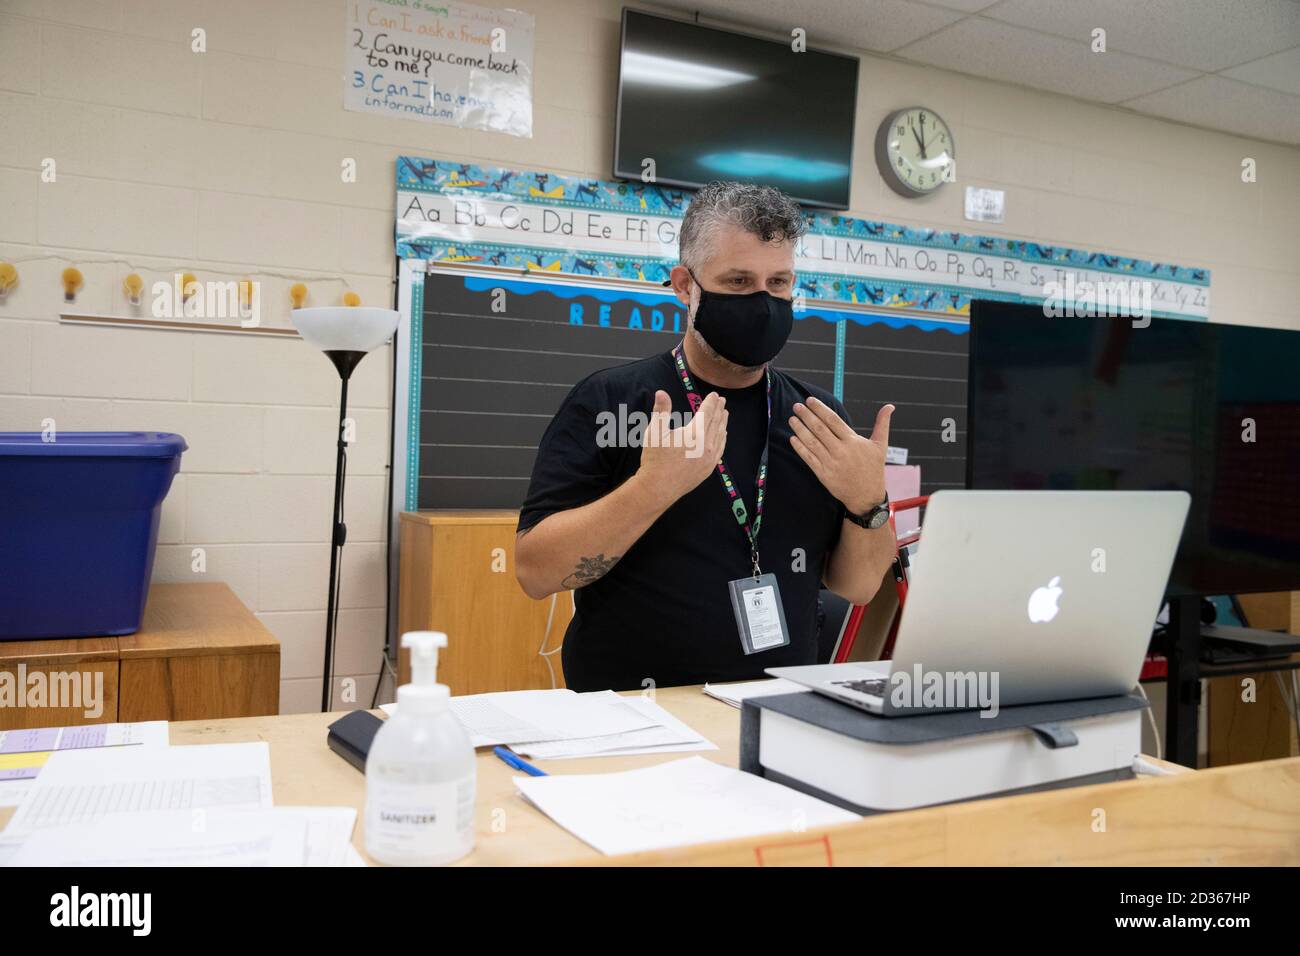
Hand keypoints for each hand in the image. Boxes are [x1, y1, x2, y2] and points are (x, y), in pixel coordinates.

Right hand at [634, 389, 727, 508]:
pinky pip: (720, 450)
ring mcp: (709, 458)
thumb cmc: (655, 459)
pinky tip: (722, 436)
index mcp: (695, 433)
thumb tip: (661, 392)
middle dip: (719, 410)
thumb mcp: (655, 432)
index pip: (707, 413)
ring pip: (720, 436)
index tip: (715, 395)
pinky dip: (723, 439)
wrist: (658, 487)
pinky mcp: (708, 469)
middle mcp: (706, 445)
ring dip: (723, 423)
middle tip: (722, 401)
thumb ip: (661, 411)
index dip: (711, 402)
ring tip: (725, 415)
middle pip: (716, 423)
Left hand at [789, 397, 892, 515]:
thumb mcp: (880, 445)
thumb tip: (890, 406)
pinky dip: (800, 447)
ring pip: (812, 442)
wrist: (867, 496)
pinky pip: (809, 458)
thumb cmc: (873, 469)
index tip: (810, 400)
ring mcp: (831, 463)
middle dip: (807, 416)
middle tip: (796, 406)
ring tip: (792, 419)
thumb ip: (882, 424)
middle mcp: (841, 451)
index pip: (833, 420)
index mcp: (853, 441)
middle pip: (820, 429)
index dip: (820, 409)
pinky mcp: (823, 474)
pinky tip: (793, 438)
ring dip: (800, 429)